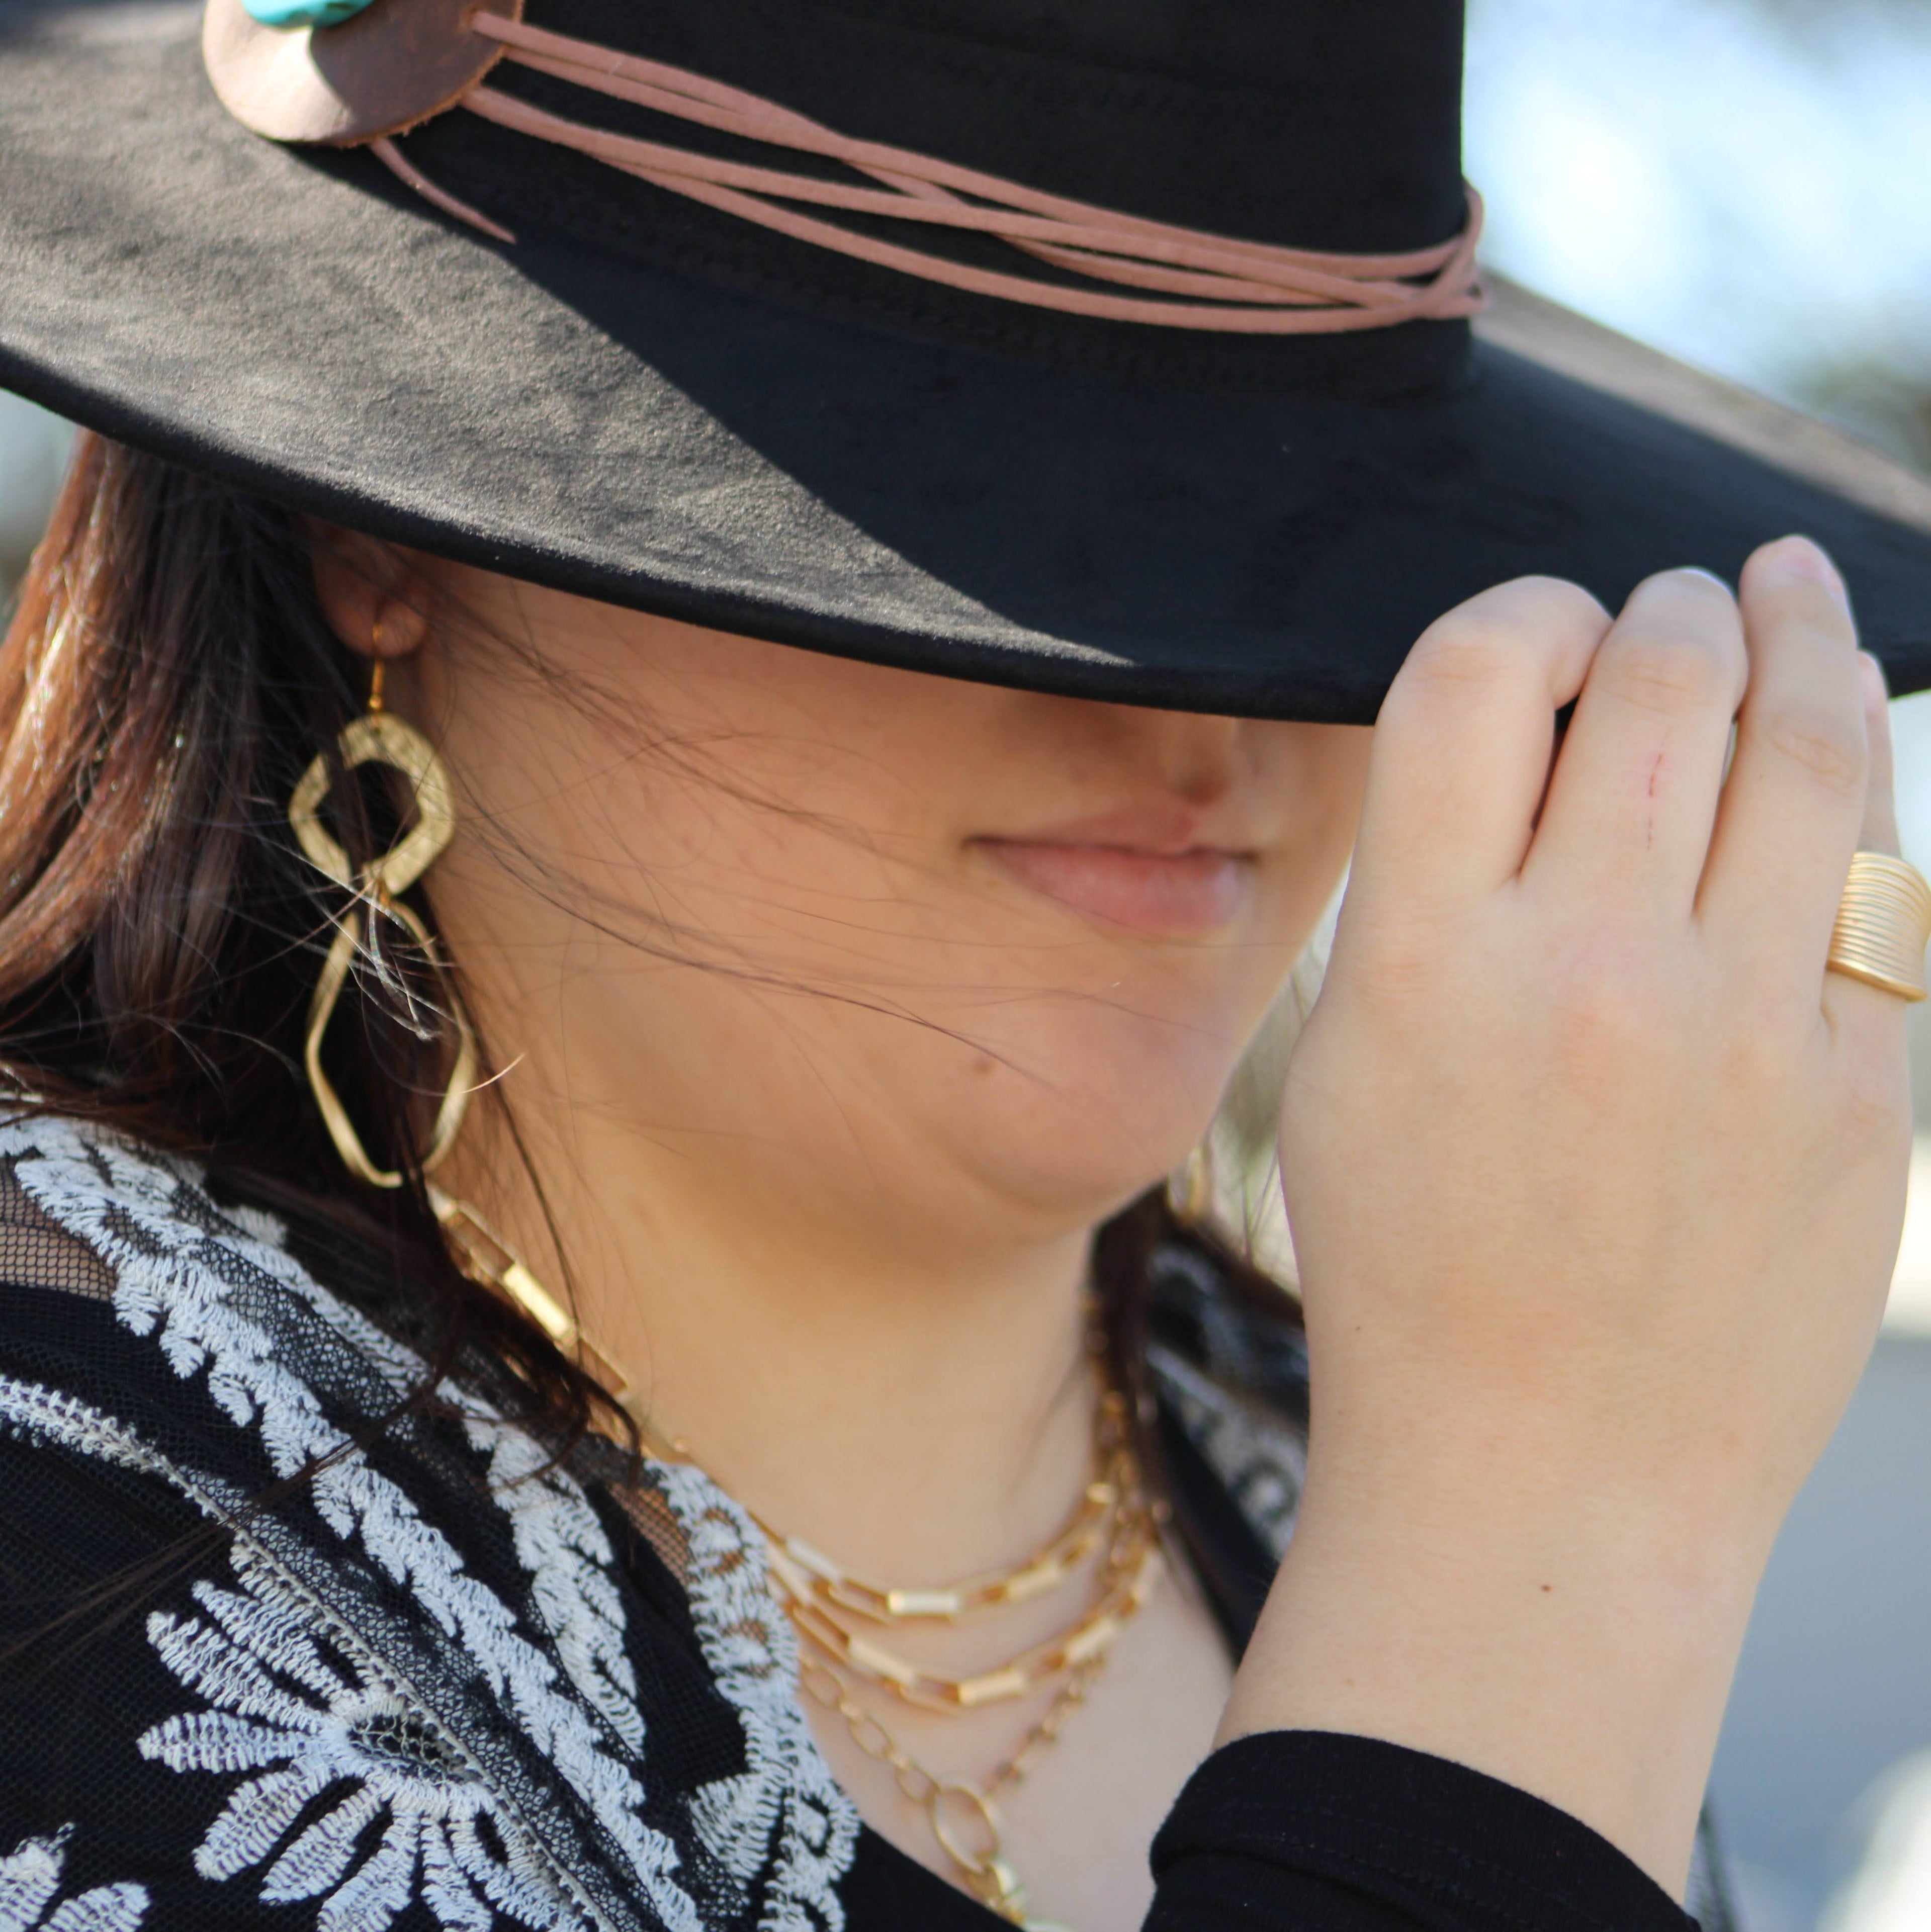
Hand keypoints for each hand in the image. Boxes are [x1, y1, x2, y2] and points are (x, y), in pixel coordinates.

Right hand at [1222, 538, 1909, 1892]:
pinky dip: (1857, 787)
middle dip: (1669, 604)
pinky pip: (1885, 878)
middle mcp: (1591, 972)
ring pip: (1810, 739)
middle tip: (1676, 596)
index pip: (1473, 673)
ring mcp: (1749, 1030)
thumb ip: (1425, 899)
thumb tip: (1531, 749)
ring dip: (1794, 632)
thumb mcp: (1350, 1068)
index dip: (1515, 612)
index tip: (1539, 635)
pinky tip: (1839, 750)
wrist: (1548, 1478)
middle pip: (1661, 674)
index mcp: (1426, 963)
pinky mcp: (1870, 1092)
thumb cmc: (1415, 1272)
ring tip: (1783, 587)